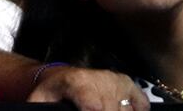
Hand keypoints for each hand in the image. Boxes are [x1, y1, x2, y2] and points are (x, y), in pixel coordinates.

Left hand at [30, 64, 148, 110]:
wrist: (61, 75)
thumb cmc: (52, 92)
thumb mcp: (42, 100)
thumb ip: (43, 108)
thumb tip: (44, 110)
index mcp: (79, 84)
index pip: (95, 108)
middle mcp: (101, 79)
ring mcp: (116, 81)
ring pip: (127, 110)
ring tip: (99, 108)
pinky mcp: (128, 83)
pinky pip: (141, 104)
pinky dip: (134, 110)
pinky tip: (120, 110)